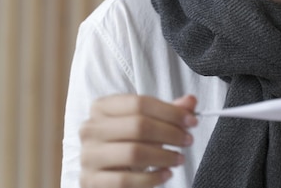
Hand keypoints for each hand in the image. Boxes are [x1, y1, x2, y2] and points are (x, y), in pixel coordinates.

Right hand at [79, 94, 197, 187]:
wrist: (106, 172)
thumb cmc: (128, 143)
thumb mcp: (148, 124)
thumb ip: (169, 112)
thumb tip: (190, 101)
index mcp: (102, 107)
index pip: (140, 103)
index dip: (171, 112)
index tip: (192, 121)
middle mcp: (90, 129)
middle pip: (138, 125)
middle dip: (170, 133)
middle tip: (187, 140)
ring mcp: (88, 155)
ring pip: (133, 152)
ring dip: (164, 156)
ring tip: (179, 159)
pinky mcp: (90, 180)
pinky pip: (126, 180)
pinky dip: (151, 178)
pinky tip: (165, 174)